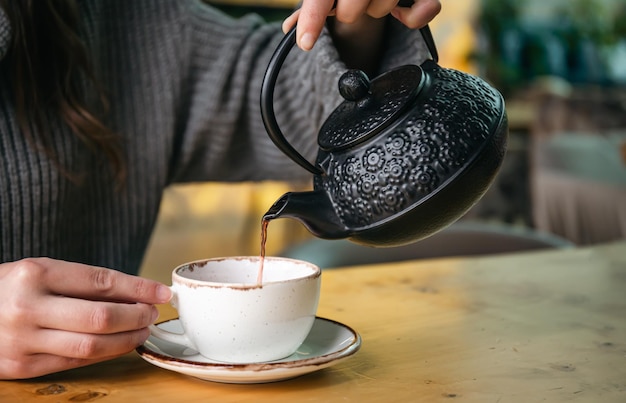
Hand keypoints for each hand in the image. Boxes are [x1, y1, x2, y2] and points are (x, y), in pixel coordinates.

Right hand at [0, 258, 171, 378]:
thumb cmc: (9, 288)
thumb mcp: (39, 271)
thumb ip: (81, 282)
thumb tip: (135, 293)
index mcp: (35, 274)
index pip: (101, 282)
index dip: (138, 288)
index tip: (161, 291)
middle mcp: (28, 307)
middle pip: (101, 316)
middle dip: (136, 315)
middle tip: (153, 312)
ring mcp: (23, 340)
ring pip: (91, 344)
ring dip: (126, 338)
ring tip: (142, 329)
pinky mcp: (21, 367)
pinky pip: (75, 361)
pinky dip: (104, 353)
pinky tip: (120, 344)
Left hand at [283, 0, 441, 50]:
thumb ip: (312, 8)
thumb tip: (289, 27)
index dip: (312, 18)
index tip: (304, 43)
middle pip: (350, 9)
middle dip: (348, 13)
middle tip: (351, 6)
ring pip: (384, 6)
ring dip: (378, 10)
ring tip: (375, 0)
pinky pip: (425, 8)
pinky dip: (413, 17)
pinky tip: (402, 13)